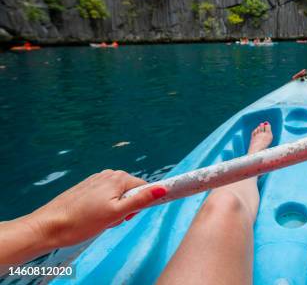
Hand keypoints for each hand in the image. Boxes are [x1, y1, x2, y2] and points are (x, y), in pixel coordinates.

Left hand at [25, 170, 165, 248]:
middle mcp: (109, 174)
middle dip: (125, 208)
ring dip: (114, 210)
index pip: (144, 188)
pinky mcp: (87, 187)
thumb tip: (163, 189)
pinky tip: (92, 217)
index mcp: (119, 178)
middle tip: (111, 220)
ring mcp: (97, 180)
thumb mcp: (117, 213)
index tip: (128, 216)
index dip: (140, 205)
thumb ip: (141, 200)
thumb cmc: (82, 222)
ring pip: (117, 196)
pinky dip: (103, 208)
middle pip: (130, 192)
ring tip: (100, 220)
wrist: (49, 226)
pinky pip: (105, 197)